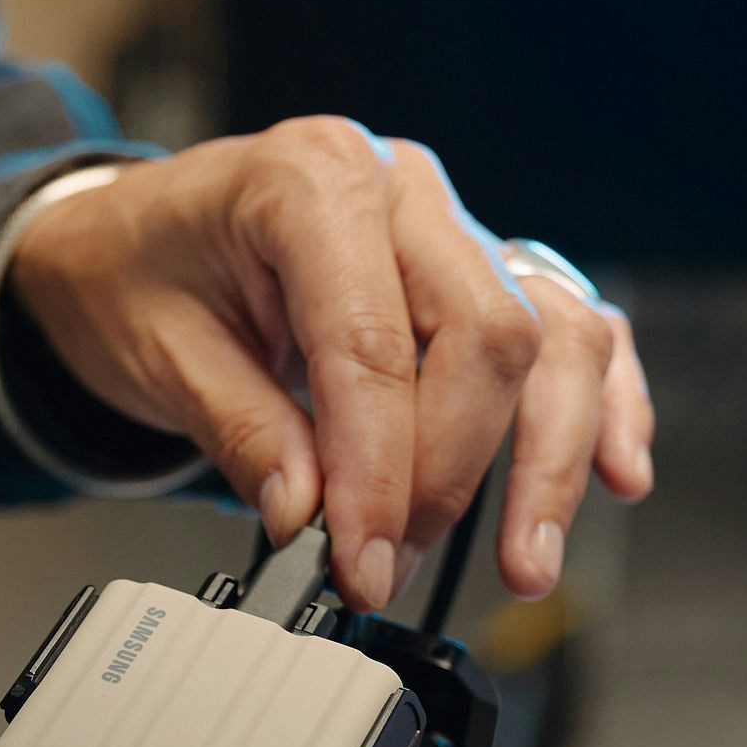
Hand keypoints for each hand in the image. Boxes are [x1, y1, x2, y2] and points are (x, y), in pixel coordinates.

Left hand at [7, 120, 655, 607]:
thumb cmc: (138, 273)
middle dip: (453, 474)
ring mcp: (454, 225)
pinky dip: (603, 404)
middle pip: (486, 335)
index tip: (361, 561)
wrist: (128, 238)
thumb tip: (313, 515)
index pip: (374, 341)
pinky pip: (574, 328)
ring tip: (523, 560)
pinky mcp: (483, 269)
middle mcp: (400, 189)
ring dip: (550, 458)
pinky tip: (618, 474)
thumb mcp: (156, 353)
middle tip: (392, 567)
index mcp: (311, 179)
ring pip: (552, 335)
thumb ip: (244, 431)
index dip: (380, 469)